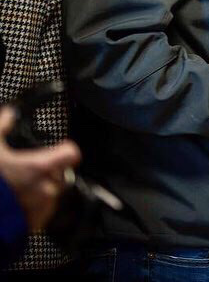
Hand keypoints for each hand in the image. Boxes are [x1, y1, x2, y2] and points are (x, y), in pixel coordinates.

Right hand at [0, 106, 80, 230]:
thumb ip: (1, 126)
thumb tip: (9, 113)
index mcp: (41, 168)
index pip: (72, 153)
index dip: (66, 149)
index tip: (58, 148)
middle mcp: (47, 188)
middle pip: (60, 173)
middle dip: (48, 171)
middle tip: (28, 170)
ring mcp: (43, 208)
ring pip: (51, 193)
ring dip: (41, 189)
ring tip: (19, 188)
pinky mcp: (35, 225)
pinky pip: (42, 212)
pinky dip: (33, 207)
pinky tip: (16, 202)